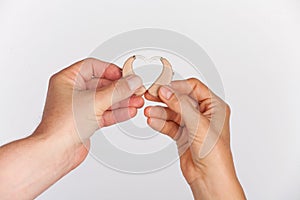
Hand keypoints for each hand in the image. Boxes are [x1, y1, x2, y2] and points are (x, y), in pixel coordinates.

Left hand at [0, 58, 144, 198]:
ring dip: (122, 100)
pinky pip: (105, 113)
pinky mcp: (86, 121)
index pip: (92, 67)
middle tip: (135, 89)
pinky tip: (129, 111)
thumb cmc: (62, 126)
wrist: (56, 152)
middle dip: (120, 88)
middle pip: (102, 84)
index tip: (126, 75)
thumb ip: (117, 90)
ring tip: (137, 101)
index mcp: (67, 80)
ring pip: (105, 99)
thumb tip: (132, 81)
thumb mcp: (95, 101)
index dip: (110, 69)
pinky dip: (117, 112)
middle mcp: (72, 92)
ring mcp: (79, 107)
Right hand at [144, 78, 245, 199]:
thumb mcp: (198, 124)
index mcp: (214, 106)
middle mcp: (204, 114)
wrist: (209, 177)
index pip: (194, 88)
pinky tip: (152, 121)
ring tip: (149, 111)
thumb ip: (180, 105)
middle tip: (150, 95)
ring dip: (160, 111)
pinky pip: (170, 124)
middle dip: (165, 97)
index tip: (162, 87)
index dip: (177, 86)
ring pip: (173, 112)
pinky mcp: (183, 134)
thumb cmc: (215, 154)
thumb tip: (166, 91)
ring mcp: (193, 124)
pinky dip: (161, 122)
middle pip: (181, 99)